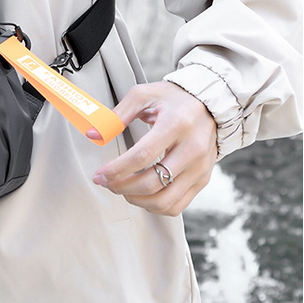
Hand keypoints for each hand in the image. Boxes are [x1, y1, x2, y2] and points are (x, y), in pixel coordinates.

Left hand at [90, 81, 216, 215]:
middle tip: (107, 183)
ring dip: (137, 200)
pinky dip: (155, 206)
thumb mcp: (143, 95)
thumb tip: (94, 135)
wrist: (209, 104)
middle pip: (153, 183)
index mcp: (176, 124)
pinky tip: (141, 195)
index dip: (117, 169)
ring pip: (165, 201)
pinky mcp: (202, 179)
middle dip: (123, 187)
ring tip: (122, 189)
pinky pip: (177, 205)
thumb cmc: (173, 98)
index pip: (142, 156)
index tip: (100, 175)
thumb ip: (117, 115)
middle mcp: (192, 149)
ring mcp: (200, 168)